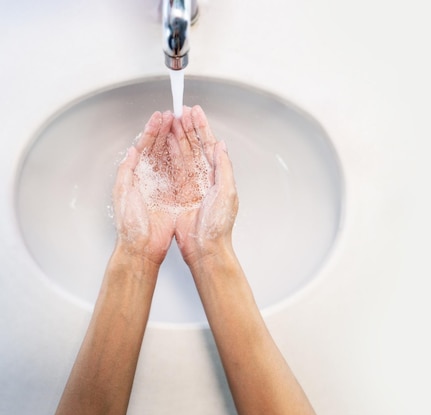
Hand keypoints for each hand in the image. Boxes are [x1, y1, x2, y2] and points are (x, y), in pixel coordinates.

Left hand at [112, 111, 176, 264]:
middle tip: (174, 115)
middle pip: (160, 149)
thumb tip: (132, 151)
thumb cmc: (132, 225)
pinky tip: (190, 149)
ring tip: (182, 125)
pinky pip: (183, 175)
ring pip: (172, 158)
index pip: (146, 147)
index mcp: (136, 176)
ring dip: (176, 140)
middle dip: (166, 130)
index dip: (153, 131)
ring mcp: (165, 188)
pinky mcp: (177, 198)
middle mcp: (151, 179)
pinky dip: (186, 160)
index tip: (160, 118)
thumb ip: (127, 170)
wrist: (144, 247)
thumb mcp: (123, 193)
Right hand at [170, 105, 238, 267]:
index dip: (201, 127)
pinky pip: (170, 169)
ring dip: (176, 136)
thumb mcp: (226, 192)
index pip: (208, 145)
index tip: (195, 112)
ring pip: (181, 154)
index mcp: (216, 175)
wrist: (204, 248)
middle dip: (187, 127)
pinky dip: (167, 154)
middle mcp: (203, 178)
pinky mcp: (176, 194)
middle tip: (180, 110)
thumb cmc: (217, 226)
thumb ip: (224, 167)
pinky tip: (163, 143)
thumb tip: (221, 144)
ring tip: (170, 120)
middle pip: (193, 146)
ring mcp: (189, 185)